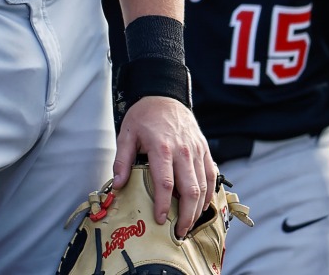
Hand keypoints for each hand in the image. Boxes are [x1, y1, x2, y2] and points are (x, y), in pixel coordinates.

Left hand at [114, 96, 216, 237]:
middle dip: (186, 215)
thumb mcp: (126, 134)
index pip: (165, 183)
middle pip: (190, 190)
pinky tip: (201, 206)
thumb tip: (118, 184)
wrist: (165, 95)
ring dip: (198, 209)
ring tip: (188, 224)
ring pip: (203, 186)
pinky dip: (208, 194)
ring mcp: (196, 151)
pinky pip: (210, 175)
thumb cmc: (144, 116)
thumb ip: (122, 160)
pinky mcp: (204, 150)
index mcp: (162, 148)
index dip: (162, 204)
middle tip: (178, 232)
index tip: (159, 220)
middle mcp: (182, 151)